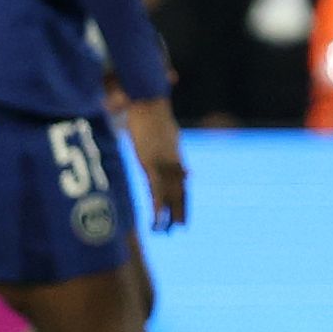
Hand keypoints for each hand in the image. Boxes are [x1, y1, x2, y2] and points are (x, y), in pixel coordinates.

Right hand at [122, 96, 187, 229]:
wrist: (147, 101)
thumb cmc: (152, 113)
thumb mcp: (167, 133)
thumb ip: (171, 149)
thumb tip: (178, 159)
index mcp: (174, 155)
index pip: (182, 182)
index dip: (184, 198)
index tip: (185, 212)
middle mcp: (172, 162)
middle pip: (180, 190)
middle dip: (181, 209)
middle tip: (181, 228)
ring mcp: (163, 163)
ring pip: (169, 193)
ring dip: (169, 212)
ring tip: (169, 229)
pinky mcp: (150, 163)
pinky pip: (156, 188)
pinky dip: (158, 204)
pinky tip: (157, 217)